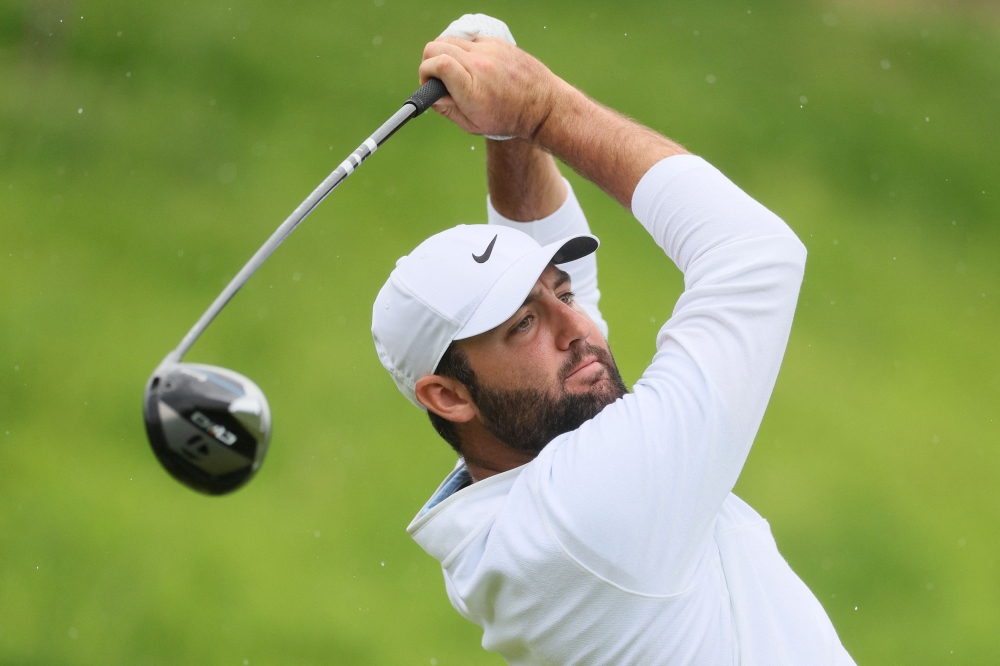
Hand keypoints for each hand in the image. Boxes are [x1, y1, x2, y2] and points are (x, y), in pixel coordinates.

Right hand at [418, 36, 563, 139]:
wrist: (542, 105)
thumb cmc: (507, 119)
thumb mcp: (472, 124)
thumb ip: (446, 109)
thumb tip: (431, 95)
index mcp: (471, 88)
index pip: (437, 63)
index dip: (425, 71)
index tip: (428, 81)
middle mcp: (479, 64)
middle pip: (437, 46)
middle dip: (430, 61)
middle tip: (437, 78)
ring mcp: (489, 50)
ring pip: (451, 39)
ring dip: (445, 53)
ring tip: (454, 72)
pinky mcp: (497, 42)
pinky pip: (469, 40)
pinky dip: (464, 50)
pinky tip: (473, 66)